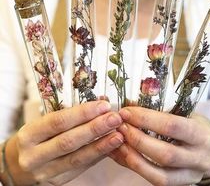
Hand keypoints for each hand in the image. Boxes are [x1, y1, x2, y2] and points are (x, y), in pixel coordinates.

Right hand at [4, 100, 123, 185]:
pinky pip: (81, 168)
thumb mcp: (42, 123)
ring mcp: (45, 172)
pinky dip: (97, 156)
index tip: (103, 105)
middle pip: (69, 141)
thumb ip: (67, 115)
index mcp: (29, 135)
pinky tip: (110, 147)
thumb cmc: (34, 138)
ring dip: (101, 145)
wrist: (17, 165)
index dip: (82, 113)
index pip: (58, 122)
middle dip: (95, 128)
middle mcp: (34, 156)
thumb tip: (99, 103)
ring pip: (77, 158)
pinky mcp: (57, 181)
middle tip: (115, 118)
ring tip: (118, 134)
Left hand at [110, 106, 209, 185]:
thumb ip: (163, 111)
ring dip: (134, 157)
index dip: (146, 118)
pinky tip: (125, 155)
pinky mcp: (182, 184)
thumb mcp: (186, 113)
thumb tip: (130, 104)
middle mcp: (200, 158)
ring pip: (159, 174)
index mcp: (202, 134)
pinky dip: (138, 168)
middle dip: (137, 139)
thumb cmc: (196, 125)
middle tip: (120, 126)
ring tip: (118, 141)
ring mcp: (192, 175)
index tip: (127, 111)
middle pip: (165, 153)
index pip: (172, 126)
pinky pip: (157, 181)